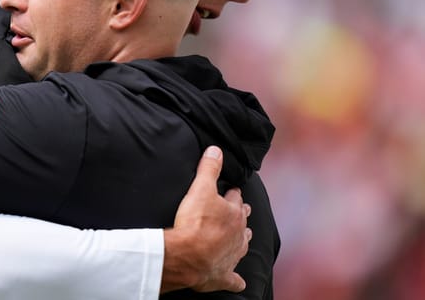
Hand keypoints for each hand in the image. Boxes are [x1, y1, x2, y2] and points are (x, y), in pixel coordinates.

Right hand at [160, 146, 250, 293]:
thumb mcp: (199, 189)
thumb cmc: (193, 223)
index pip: (236, 198)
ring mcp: (232, 255)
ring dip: (242, 241)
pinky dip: (235, 280)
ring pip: (242, 246)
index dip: (232, 193)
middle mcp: (238, 234)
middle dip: (241, 215)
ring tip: (243, 237)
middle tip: (240, 211)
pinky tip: (238, 281)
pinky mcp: (223, 275)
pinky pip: (233, 279)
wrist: (187, 256)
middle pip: (242, 222)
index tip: (231, 190)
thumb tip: (216, 150)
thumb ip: (208, 169)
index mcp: (234, 213)